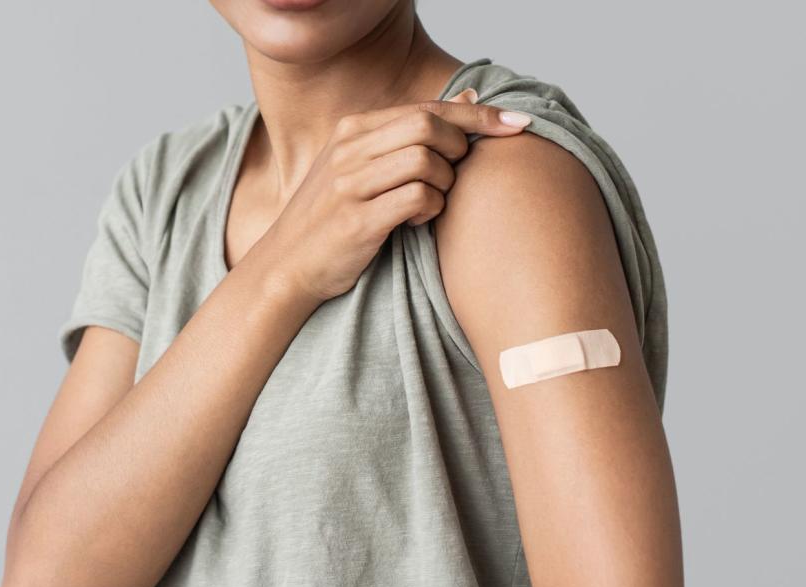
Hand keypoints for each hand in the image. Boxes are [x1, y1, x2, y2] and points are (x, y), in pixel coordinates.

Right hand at [261, 89, 531, 301]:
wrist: (287, 268)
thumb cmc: (335, 219)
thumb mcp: (364, 167)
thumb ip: (411, 136)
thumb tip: (470, 99)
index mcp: (353, 130)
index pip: (427, 108)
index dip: (479, 116)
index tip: (519, 125)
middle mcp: (349, 149)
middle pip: (428, 126)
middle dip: (460, 148)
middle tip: (457, 175)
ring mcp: (349, 183)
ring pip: (424, 159)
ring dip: (443, 183)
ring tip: (431, 203)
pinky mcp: (355, 219)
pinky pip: (415, 198)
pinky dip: (429, 208)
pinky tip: (418, 220)